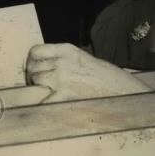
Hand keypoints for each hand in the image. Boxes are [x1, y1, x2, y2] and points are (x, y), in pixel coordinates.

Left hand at [25, 43, 151, 102]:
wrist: (123, 90)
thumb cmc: (107, 77)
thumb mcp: (84, 59)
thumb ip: (64, 59)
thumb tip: (45, 66)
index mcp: (67, 50)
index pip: (35, 50)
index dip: (31, 61)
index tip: (34, 68)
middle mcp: (62, 61)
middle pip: (33, 67)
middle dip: (33, 76)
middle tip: (39, 85)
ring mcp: (62, 77)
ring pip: (35, 80)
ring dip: (37, 88)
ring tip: (44, 93)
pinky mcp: (64, 94)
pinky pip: (42, 99)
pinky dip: (41, 104)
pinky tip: (44, 106)